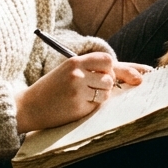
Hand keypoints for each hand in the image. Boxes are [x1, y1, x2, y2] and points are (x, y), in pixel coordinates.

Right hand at [16, 53, 149, 132]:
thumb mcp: (69, 71)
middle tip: (97, 87)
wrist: (28, 106)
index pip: (107, 60)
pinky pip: (97, 106)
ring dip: (101, 96)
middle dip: (110, 83)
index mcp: (74, 61)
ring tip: (83, 96)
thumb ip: (94, 69)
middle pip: (110, 77)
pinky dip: (92, 107)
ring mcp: (77, 91)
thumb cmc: (52, 88)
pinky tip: (77, 105)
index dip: (120, 68)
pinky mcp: (78, 107)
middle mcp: (77, 74)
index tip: (138, 75)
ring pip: (106, 92)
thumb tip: (135, 75)